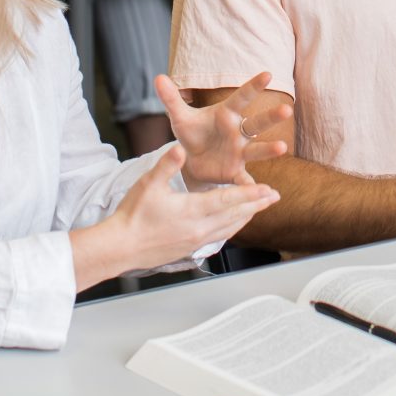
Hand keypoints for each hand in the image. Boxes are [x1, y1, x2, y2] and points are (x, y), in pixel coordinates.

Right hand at [107, 143, 278, 270]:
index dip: (250, 193)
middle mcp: (199, 228)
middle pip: (236, 215)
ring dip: (248, 216)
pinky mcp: (191, 248)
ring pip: (230, 227)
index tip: (268, 189)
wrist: (120, 247)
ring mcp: (196, 240)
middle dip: (257, 204)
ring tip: (262, 207)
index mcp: (191, 210)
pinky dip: (233, 227)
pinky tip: (236, 224)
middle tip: (275, 196)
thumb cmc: (132, 216)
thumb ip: (167, 165)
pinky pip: (220, 237)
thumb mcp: (148, 184)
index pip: (228, 200)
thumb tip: (180, 147)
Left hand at [156, 72, 289, 185]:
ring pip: (257, 150)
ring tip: (282, 147)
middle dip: (271, 117)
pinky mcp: (235, 171)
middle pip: (257, 123)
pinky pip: (245, 179)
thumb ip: (171, 99)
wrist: (191, 161)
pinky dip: (252, 187)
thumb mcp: (180, 117)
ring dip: (269, 149)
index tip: (267, 74)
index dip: (253, 86)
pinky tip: (266, 193)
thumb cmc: (192, 134)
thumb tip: (158, 78)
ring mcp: (240, 152)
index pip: (241, 98)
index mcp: (226, 115)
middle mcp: (238, 132)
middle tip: (286, 110)